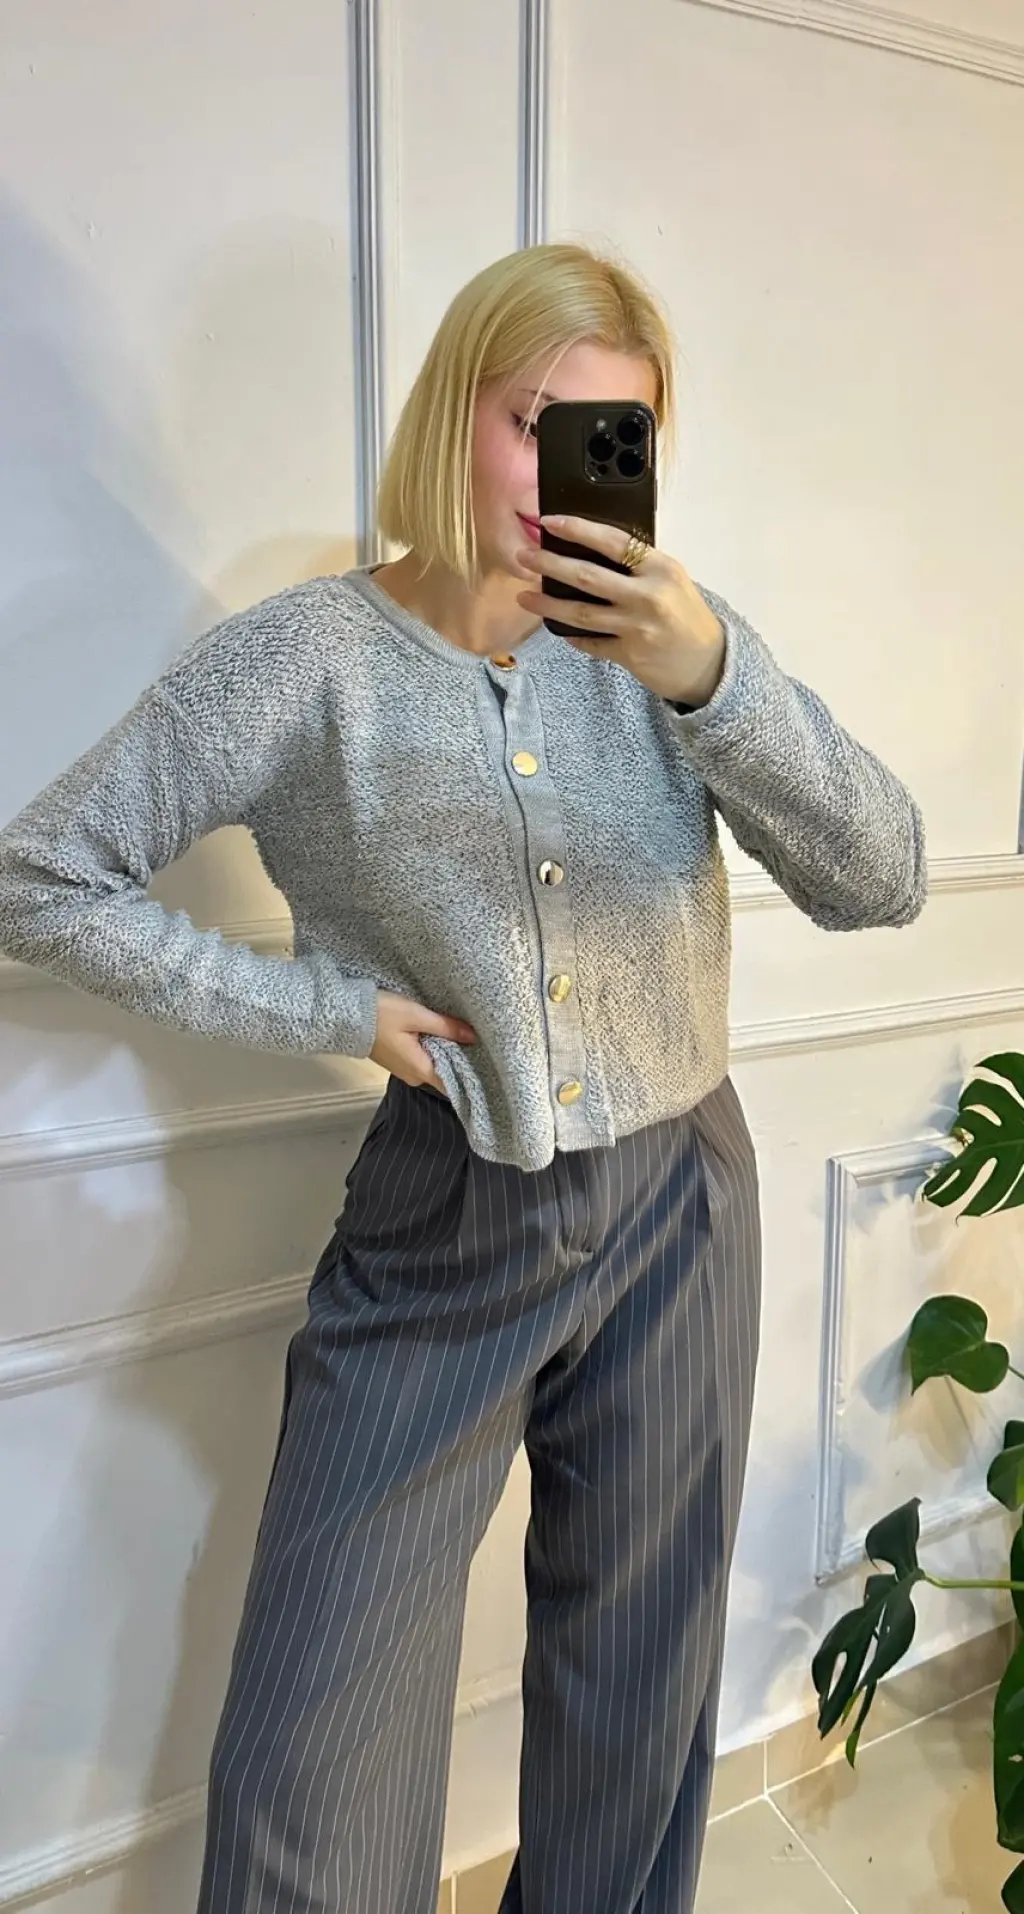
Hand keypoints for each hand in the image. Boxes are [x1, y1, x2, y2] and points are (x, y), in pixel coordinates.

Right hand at [369, 990, 476, 1095]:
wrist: (347, 1015)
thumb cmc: (381, 1015)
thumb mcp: (417, 1016)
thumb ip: (446, 1027)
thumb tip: (472, 1037)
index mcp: (420, 1069)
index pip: (452, 1083)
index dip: (468, 1074)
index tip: (483, 1061)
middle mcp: (413, 1075)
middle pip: (444, 1073)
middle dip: (458, 1057)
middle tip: (474, 1039)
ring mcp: (404, 1069)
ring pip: (433, 1064)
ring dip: (444, 1051)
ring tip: (458, 1034)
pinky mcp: (397, 1060)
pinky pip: (421, 1059)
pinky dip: (431, 1048)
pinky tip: (438, 1034)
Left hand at [516, 515, 725, 706]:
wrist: (710, 663)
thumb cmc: (688, 616)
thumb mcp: (673, 580)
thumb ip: (640, 567)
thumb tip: (593, 550)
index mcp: (661, 568)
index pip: (613, 541)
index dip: (578, 529)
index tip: (550, 520)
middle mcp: (648, 595)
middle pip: (587, 576)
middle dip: (550, 563)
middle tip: (524, 556)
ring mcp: (637, 627)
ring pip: (581, 612)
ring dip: (548, 603)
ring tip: (524, 595)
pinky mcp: (629, 654)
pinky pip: (590, 642)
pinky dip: (570, 635)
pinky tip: (555, 626)